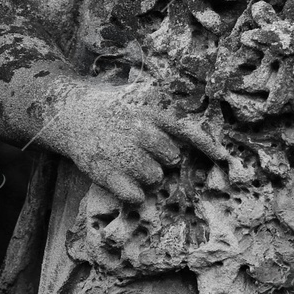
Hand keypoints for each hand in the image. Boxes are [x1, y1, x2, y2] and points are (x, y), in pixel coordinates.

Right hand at [53, 79, 227, 203]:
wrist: (70, 113)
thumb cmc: (112, 108)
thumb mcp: (139, 98)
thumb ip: (165, 112)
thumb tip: (197, 129)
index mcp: (151, 112)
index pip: (187, 130)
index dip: (208, 145)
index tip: (223, 159)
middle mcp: (141, 132)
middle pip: (172, 159)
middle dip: (162, 158)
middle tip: (144, 151)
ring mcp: (124, 153)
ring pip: (155, 178)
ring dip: (146, 175)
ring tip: (129, 160)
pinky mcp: (107, 173)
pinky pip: (136, 195)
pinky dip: (133, 192)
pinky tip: (122, 177)